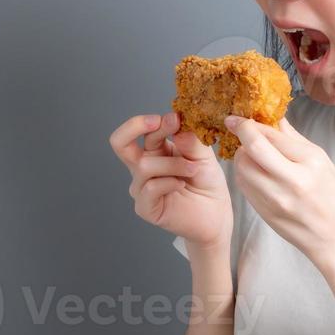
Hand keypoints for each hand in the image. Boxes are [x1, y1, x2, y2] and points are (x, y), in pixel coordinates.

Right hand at [109, 111, 233, 249]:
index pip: (144, 131)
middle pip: (119, 142)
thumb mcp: (203, 155)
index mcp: (155, 151)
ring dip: (172, 164)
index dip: (157, 121)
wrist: (216, 215)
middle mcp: (143, 167)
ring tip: (192, 169)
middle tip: (158, 123)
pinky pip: (149, 188)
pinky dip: (168, 182)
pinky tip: (182, 184)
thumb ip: (190, 139)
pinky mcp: (145, 207)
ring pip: (144, 166)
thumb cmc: (207, 185)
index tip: (176, 119)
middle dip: (134, 126)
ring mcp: (141, 188)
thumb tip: (174, 121)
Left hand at [224, 114, 334, 272]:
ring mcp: (274, 199)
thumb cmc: (333, 198)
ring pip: (242, 167)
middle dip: (240, 134)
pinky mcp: (263, 211)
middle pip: (252, 150)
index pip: (271, 136)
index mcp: (310, 163)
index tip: (238, 117)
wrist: (334, 239)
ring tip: (249, 152)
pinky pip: (243, 185)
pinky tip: (253, 169)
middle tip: (236, 126)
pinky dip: (243, 172)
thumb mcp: (323, 162)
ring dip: (241, 154)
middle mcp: (291, 181)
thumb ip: (294, 139)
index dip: (250, 123)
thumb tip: (274, 118)